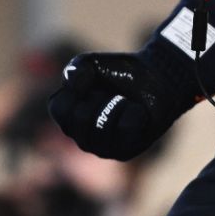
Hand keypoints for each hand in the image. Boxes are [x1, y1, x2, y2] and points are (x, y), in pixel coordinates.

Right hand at [47, 52, 191, 161]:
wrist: (156, 77)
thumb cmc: (120, 72)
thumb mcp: (93, 63)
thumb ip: (76, 68)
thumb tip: (71, 85)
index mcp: (68, 118)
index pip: (58, 109)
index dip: (76, 89)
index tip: (91, 82)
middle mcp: (81, 138)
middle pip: (80, 119)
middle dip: (99, 97)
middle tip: (111, 93)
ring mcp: (102, 149)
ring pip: (102, 127)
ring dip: (117, 103)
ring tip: (124, 101)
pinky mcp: (125, 152)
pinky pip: (126, 128)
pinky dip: (134, 111)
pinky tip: (138, 111)